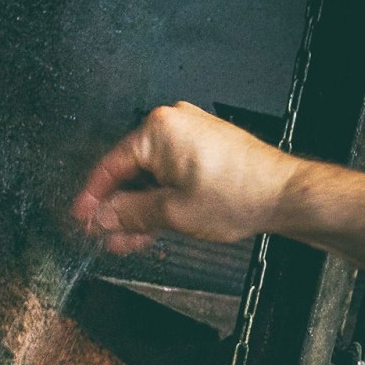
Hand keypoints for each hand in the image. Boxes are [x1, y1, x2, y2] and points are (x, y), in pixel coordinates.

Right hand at [71, 101, 296, 252]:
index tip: (81, 217)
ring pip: (149, 177)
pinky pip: (168, 175)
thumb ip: (129, 214)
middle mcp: (173, 125)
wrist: (283, 194)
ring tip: (126, 239)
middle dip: (117, 208)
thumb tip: (103, 216)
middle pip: (130, 171)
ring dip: (137, 209)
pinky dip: (158, 199)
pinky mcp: (203, 149)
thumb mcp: (172, 212)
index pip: (110, 165)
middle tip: (103, 234)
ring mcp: (189, 136)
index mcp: (158, 130)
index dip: (93, 197)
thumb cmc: (240, 193)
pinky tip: (149, 225)